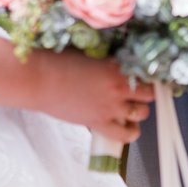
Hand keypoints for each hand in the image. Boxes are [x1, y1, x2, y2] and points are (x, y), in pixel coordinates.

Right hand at [33, 49, 154, 142]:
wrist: (38, 80)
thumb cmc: (57, 60)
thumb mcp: (88, 52)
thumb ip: (107, 58)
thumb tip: (118, 59)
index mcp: (116, 66)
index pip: (147, 72)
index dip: (147, 73)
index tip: (143, 73)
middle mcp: (118, 88)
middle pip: (149, 93)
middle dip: (145, 91)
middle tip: (137, 89)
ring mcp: (110, 108)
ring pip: (142, 113)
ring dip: (139, 109)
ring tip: (130, 106)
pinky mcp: (99, 123)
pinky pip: (125, 134)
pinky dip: (130, 132)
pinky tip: (129, 127)